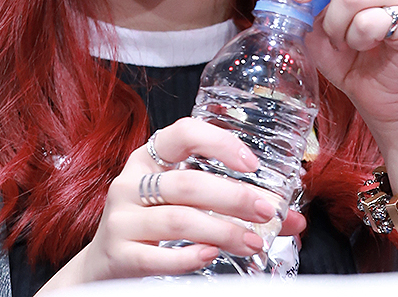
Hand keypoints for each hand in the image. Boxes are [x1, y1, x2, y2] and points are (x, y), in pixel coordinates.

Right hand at [53, 117, 306, 284]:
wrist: (104, 264)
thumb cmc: (153, 223)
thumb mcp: (183, 202)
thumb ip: (232, 206)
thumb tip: (292, 218)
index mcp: (150, 158)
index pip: (182, 134)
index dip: (218, 143)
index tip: (251, 163)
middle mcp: (131, 181)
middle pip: (187, 184)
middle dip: (234, 197)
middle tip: (268, 211)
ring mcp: (121, 217)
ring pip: (177, 219)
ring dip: (222, 231)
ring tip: (252, 242)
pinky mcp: (118, 252)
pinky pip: (156, 255)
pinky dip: (189, 257)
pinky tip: (212, 256)